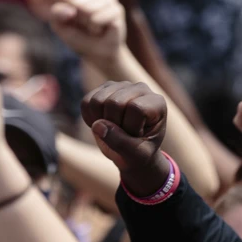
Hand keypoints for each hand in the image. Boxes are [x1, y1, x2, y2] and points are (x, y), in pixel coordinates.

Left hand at [50, 0, 125, 67]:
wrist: (99, 54)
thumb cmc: (79, 38)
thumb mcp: (61, 27)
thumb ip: (57, 14)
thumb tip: (69, 6)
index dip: (66, 14)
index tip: (73, 22)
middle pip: (77, 3)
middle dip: (78, 19)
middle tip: (86, 28)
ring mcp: (109, 0)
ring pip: (88, 10)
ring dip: (87, 24)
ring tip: (94, 30)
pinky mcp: (117, 10)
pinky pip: (97, 18)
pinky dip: (95, 27)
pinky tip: (100, 31)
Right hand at [81, 81, 169, 195]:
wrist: (132, 153)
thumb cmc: (140, 153)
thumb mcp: (137, 155)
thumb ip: (121, 142)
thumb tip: (97, 125)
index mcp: (156, 102)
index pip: (135, 108)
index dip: (131, 128)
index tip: (137, 137)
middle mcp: (140, 89)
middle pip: (114, 102)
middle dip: (114, 125)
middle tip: (123, 135)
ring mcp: (121, 86)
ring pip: (97, 100)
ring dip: (100, 121)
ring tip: (113, 129)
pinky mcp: (104, 89)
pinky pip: (86, 102)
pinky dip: (89, 118)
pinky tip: (102, 124)